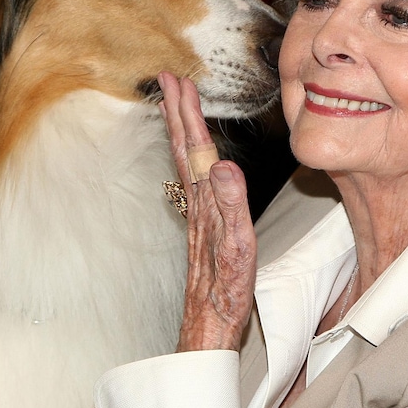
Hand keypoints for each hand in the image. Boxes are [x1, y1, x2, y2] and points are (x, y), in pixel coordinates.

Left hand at [159, 72, 257, 351]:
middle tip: (169, 78)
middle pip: (186, 150)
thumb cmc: (226, 294)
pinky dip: (188, 160)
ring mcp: (198, 217)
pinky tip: (191, 157)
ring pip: (186, 164)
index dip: (188, 115)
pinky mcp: (202, 228)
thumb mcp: (237, 250)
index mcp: (208, 205)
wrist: (208, 329)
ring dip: (181, 131)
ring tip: (174, 104)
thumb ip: (232, 207)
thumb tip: (225, 166)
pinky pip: (192, 182)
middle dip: (179, 112)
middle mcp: (199, 206)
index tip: (179, 82)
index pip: (197, 150)